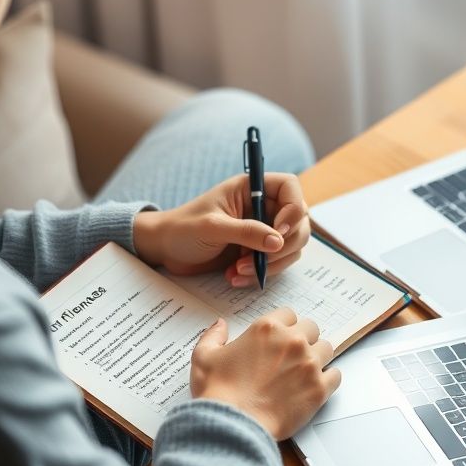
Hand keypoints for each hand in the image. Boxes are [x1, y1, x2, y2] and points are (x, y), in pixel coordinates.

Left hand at [133, 173, 310, 286]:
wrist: (166, 250)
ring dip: (271, 264)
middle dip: (283, 245)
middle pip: (299, 221)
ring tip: (238, 272)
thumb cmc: (183, 228)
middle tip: (260, 260)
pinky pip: (276, 262)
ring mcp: (263, 229)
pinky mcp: (258, 250)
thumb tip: (278, 241)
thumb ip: (246, 232)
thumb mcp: (213, 227)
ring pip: (290, 245)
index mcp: (252, 188)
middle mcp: (262, 206)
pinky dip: (261, 273)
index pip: (290, 187)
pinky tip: (234, 277)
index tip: (279, 231)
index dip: (293, 209)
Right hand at [190, 308, 341, 439]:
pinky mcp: (320, 388)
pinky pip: (336, 375)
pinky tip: (315, 387)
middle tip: (292, 356)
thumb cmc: (218, 393)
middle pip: (311, 328)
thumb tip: (220, 325)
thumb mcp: (204, 357)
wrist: (233, 426)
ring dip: (317, 357)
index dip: (285, 326)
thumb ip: (213, 336)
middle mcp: (292, 341)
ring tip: (304, 372)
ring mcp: (309, 364)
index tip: (280, 339)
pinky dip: (328, 380)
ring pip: (326, 349)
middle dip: (304, 339)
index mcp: (266, 329)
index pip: (288, 314)